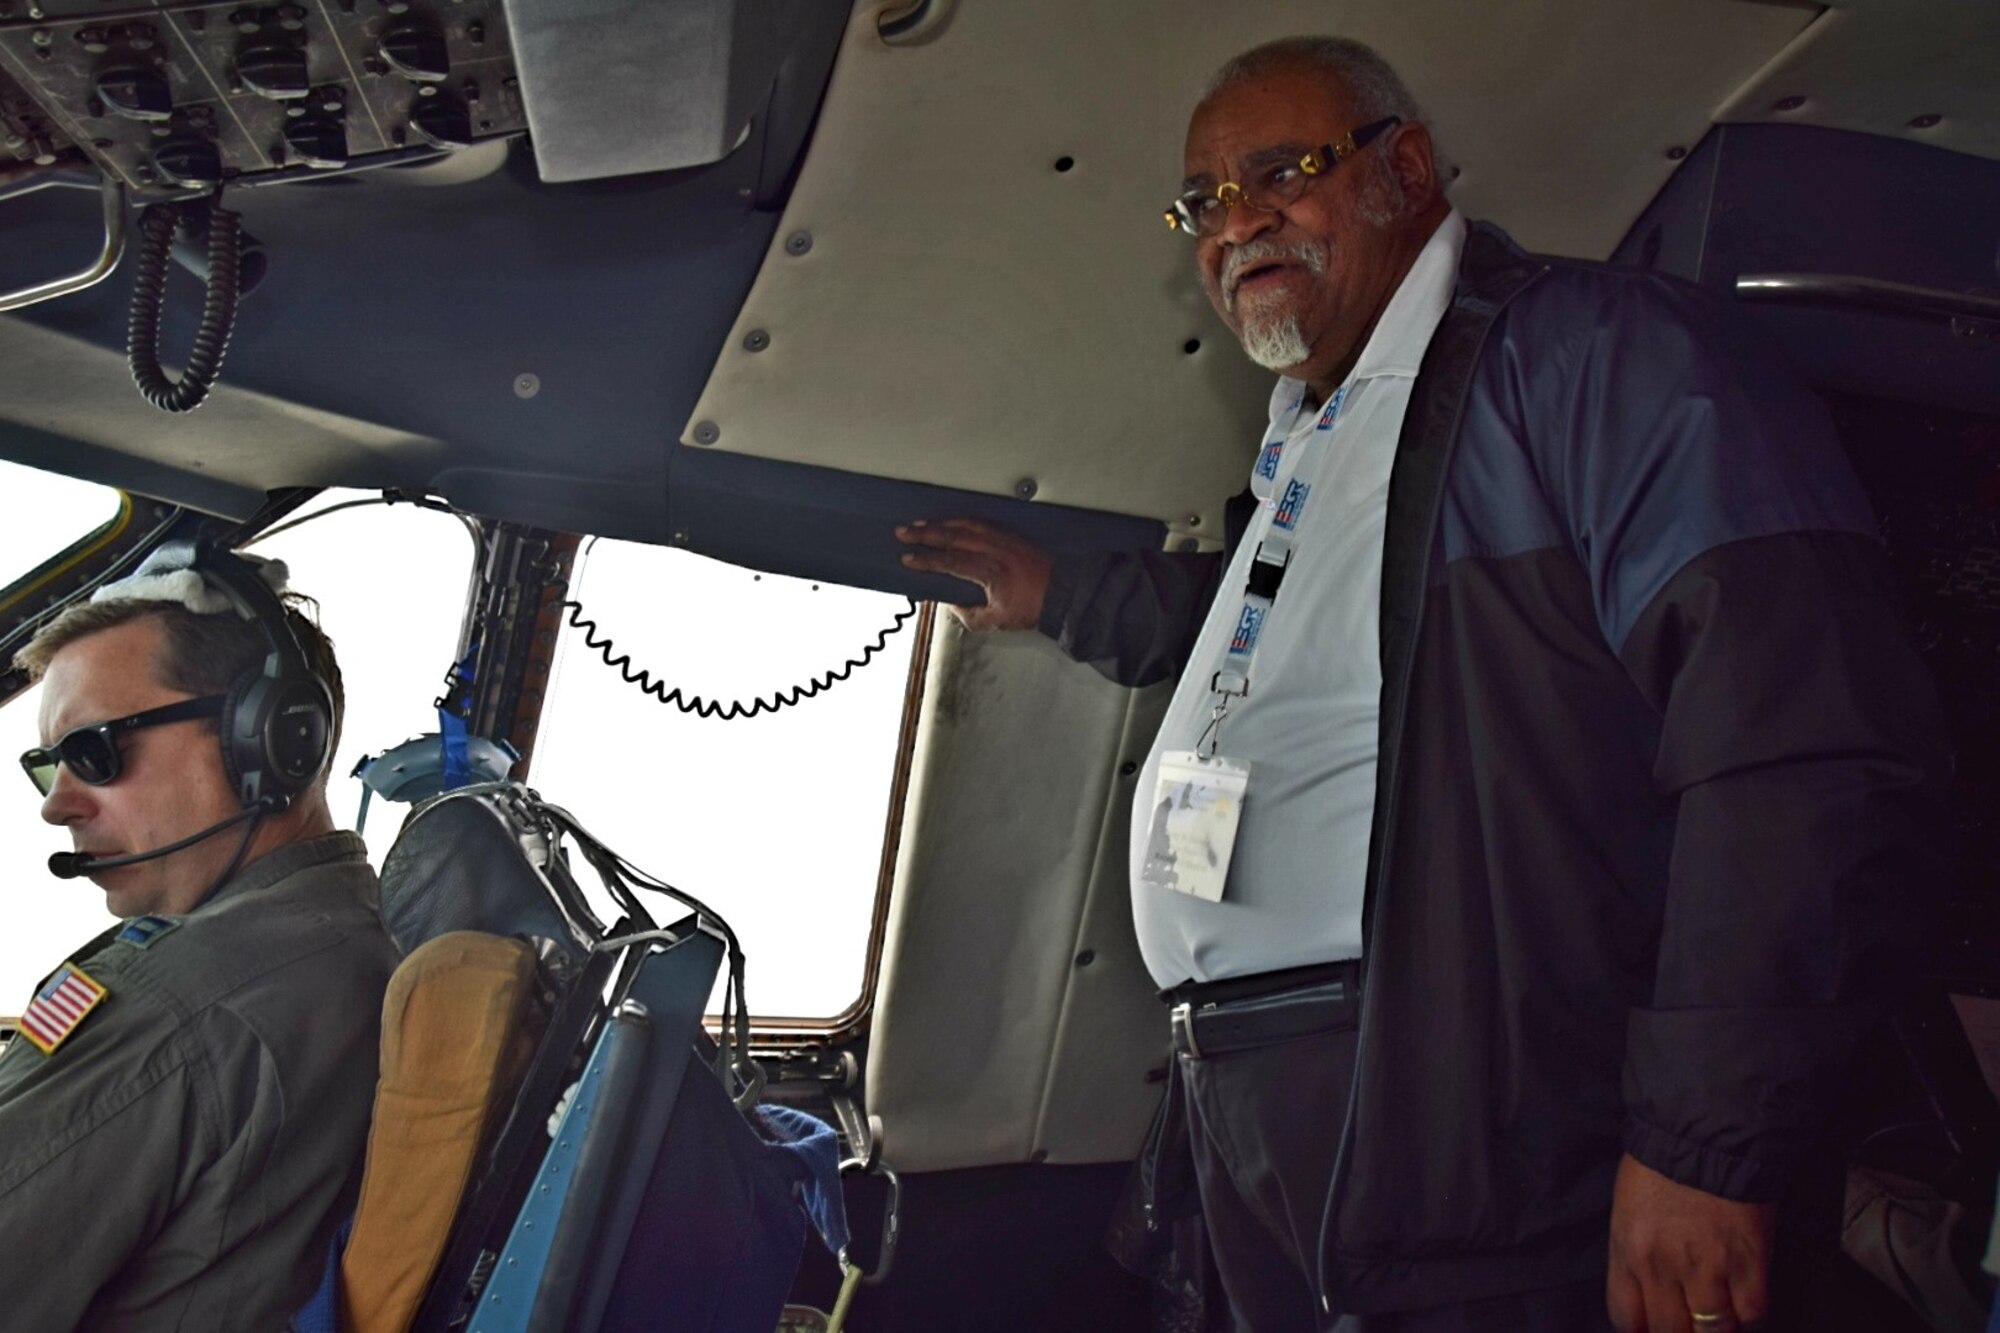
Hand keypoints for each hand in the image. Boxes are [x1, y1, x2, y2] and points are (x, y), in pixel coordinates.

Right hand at [896, 519, 1053, 630]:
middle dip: (925, 534)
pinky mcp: (1010, 536)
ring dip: (940, 523)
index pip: (949, 562)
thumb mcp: (999, 620)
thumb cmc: (1033, 606)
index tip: (908, 559)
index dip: (926, 560)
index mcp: (988, 571)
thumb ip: (971, 616)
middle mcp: (993, 550)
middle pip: (952, 537)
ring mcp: (1002, 540)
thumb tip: (954, 607)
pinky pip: (980, 523)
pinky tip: (952, 521)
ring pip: (965, 525)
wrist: (1062, 592)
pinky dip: (961, 520)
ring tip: (921, 524)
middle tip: (904, 532)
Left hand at [1607, 1154, 1774, 1332]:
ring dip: (1718, 1330)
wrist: (1708, 1130)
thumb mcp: (1629, 1209)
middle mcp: (1662, 1267)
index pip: (1626, 1319)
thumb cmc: (1662, 1162)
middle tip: (1692, 1324)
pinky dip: (1752, 1316)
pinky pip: (1753, 1314)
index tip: (1656, 1326)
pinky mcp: (1749, 1263)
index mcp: (1626, 1251)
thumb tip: (1650, 1293)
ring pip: (1713, 1332)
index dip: (1643, 1330)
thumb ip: (1636, 1254)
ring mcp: (1707, 1267)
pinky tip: (1747, 1302)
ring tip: (1721, 1317)